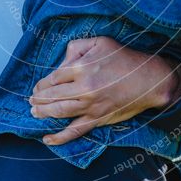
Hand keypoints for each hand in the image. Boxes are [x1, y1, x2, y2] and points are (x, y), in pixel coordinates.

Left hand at [29, 37, 180, 144]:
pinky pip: (75, 131)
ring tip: (34, 112)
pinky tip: (47, 139)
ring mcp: (90, 106)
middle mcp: (83, 87)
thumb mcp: (100, 42)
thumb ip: (77, 47)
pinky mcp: (98, 119)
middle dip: (38, 98)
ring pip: (59, 112)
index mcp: (82, 67)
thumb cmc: (125, 58)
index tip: (38, 86)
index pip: (53, 77)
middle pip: (52, 95)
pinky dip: (59, 137)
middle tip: (31, 100)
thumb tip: (62, 61)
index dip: (42, 83)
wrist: (149, 80)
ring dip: (43, 113)